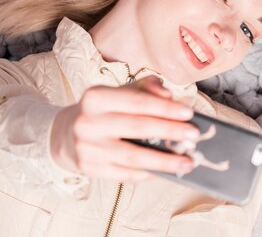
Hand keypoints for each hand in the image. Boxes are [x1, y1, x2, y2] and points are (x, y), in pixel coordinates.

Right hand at [50, 76, 198, 181]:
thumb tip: (169, 95)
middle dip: (170, 132)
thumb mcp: (120, 92)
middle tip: (194, 135)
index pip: (137, 102)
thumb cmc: (103, 110)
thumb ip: (147, 88)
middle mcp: (88, 122)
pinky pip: (125, 174)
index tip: (188, 113)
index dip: (164, 108)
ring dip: (165, 161)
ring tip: (187, 161)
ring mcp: (87, 148)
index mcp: (96, 97)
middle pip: (137, 128)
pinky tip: (166, 171)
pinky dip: (148, 173)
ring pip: (134, 157)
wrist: (66, 133)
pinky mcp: (90, 169)